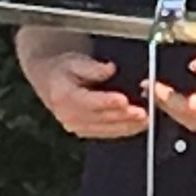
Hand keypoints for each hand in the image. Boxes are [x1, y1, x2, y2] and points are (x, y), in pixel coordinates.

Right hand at [33, 52, 147, 140]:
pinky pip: (105, 133)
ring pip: (105, 129)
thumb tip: (110, 69)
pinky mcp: (83, 132)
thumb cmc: (64, 70)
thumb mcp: (75, 61)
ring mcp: (75, 126)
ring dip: (127, 126)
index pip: (88, 101)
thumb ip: (93, 67)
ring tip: (146, 121)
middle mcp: (68, 115)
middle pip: (100, 117)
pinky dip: (122, 131)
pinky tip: (137, 126)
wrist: (49, 81)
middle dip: (123, 116)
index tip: (124, 100)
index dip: (107, 102)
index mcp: (63, 95)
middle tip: (143, 113)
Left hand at [152, 55, 195, 140]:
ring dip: (174, 110)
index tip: (152, 84)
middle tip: (151, 90)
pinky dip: (186, 114)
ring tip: (163, 96)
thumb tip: (195, 65)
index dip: (164, 95)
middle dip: (164, 104)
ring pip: (188, 123)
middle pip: (181, 117)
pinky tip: (184, 105)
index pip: (181, 104)